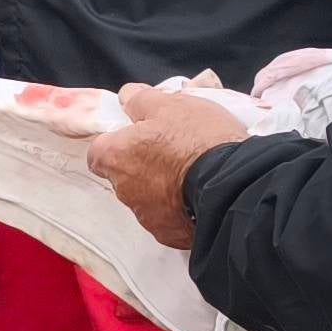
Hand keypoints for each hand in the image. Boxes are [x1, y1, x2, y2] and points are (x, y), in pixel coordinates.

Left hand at [86, 84, 253, 252]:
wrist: (233, 184)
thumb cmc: (198, 140)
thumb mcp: (170, 105)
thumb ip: (140, 100)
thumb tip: (126, 96)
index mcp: (116, 157)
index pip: (98, 153)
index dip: (116, 143)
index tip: (137, 137)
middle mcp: (124, 190)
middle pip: (123, 176)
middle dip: (140, 165)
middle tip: (170, 151)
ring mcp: (145, 215)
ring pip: (145, 198)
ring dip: (160, 188)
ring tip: (190, 174)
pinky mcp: (169, 234)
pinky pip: (168, 218)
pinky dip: (178, 209)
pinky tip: (197, 196)